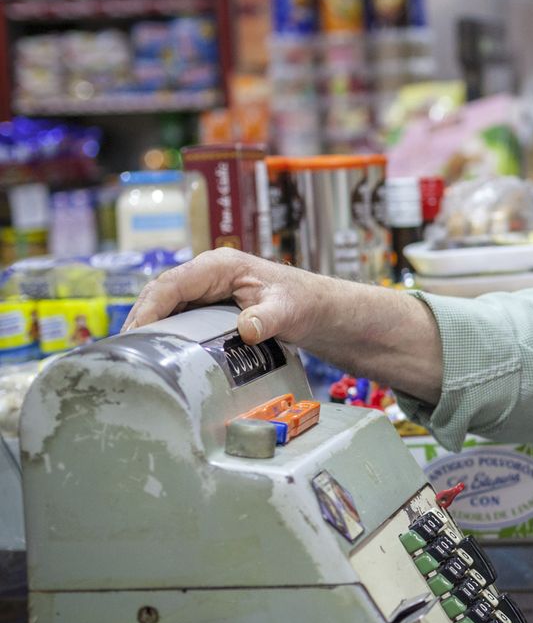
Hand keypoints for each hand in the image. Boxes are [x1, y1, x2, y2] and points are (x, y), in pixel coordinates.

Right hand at [124, 248, 329, 346]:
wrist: (317, 309)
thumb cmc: (304, 302)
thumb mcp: (289, 310)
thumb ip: (268, 318)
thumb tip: (247, 329)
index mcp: (220, 266)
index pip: (172, 283)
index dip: (150, 307)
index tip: (136, 332)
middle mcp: (208, 274)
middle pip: (160, 294)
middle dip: (140, 320)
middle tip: (125, 352)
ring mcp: (206, 289)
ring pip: (165, 305)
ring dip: (148, 328)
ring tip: (132, 357)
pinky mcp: (208, 305)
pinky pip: (178, 316)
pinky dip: (164, 332)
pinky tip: (156, 353)